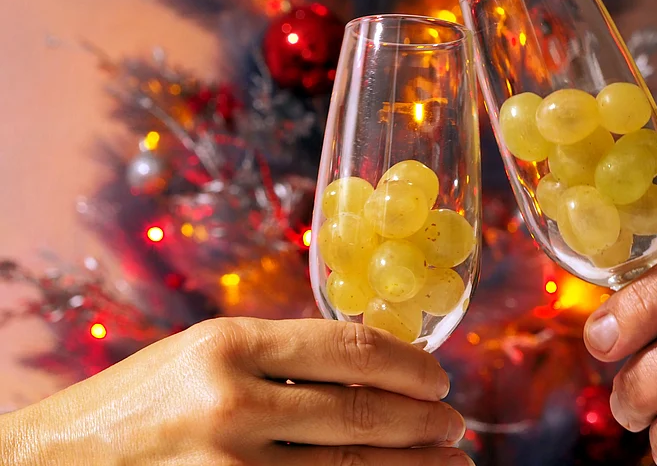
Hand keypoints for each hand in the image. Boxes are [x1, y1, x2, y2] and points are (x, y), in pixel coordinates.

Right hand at [0, 318, 472, 465]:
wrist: (60, 459)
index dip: (408, 364)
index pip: (349, 349)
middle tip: (455, 425)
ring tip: (448, 464)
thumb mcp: (208, 352)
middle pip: (361, 415)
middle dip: (424, 423)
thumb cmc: (143, 396)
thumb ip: (284, 354)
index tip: (437, 376)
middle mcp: (232, 403)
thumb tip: (373, 359)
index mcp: (230, 344)